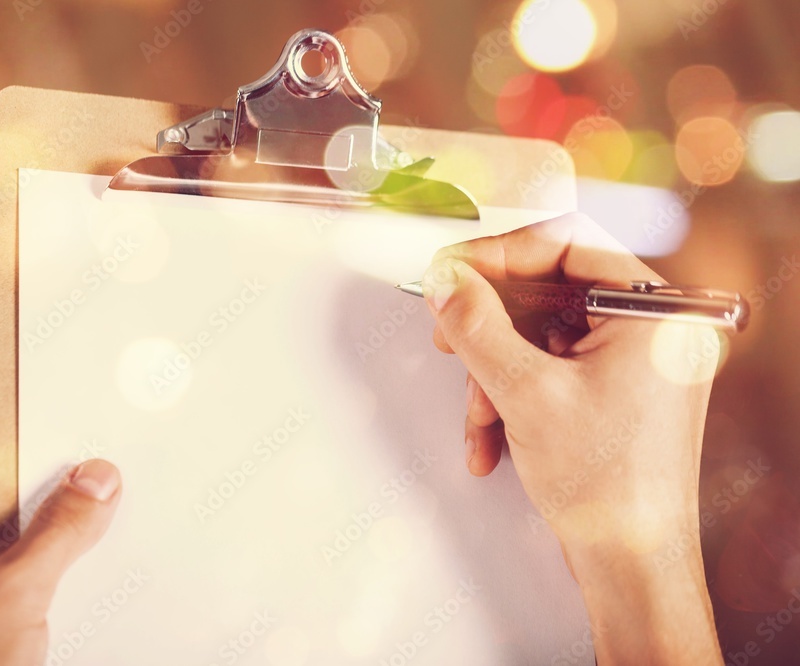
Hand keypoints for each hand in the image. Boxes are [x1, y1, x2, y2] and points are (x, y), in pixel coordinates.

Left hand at [0, 455, 120, 665]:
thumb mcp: (20, 587)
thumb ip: (61, 528)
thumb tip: (95, 479)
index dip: (42, 462)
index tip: (88, 464)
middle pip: (6, 509)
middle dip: (54, 513)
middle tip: (99, 511)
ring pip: (11, 549)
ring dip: (50, 554)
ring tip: (87, 557)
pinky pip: (7, 583)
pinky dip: (39, 585)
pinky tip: (66, 596)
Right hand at [423, 213, 721, 663]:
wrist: (631, 566)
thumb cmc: (607, 487)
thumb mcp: (525, 393)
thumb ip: (477, 326)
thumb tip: (445, 278)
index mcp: (655, 312)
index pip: (568, 245)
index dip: (500, 255)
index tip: (453, 269)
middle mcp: (650, 329)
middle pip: (549, 292)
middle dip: (491, 325)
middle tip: (448, 334)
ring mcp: (632, 362)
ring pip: (540, 335)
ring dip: (495, 373)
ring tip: (478, 416)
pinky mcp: (612, 391)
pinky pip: (550, 368)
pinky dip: (513, 396)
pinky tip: (493, 438)